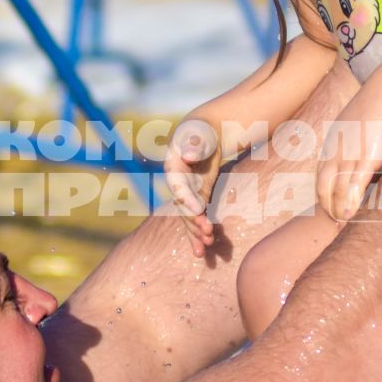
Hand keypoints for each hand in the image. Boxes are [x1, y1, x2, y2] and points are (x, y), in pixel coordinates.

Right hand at [164, 116, 221, 255]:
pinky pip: (196, 218)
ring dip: (196, 232)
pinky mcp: (197, 198)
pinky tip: (201, 252)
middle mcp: (176, 182)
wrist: (204, 132)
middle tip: (207, 233)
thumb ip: (194, 143)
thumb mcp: (200, 133)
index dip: (186, 198)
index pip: (178, 185)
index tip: (198, 210)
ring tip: (206, 248)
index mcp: (173, 165)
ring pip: (188, 216)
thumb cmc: (202, 130)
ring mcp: (187, 192)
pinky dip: (198, 234)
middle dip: (193, 220)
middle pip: (182, 205)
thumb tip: (188, 155)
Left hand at [317, 82, 381, 222]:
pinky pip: (353, 187)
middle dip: (326, 206)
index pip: (320, 174)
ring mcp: (349, 155)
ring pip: (335, 190)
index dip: (323, 193)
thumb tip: (362, 143)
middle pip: (323, 186)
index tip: (328, 206)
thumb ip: (355, 136)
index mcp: (332, 142)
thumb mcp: (358, 120)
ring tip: (340, 224)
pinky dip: (349, 203)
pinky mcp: (366, 158)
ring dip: (336, 210)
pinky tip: (349, 216)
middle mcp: (335, 150)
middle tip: (332, 221)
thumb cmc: (379, 103)